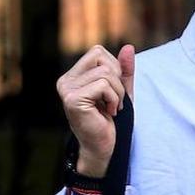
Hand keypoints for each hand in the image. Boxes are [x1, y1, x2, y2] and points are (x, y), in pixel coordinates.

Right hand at [56, 44, 135, 175]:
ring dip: (118, 92)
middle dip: (117, 79)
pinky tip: (109, 112)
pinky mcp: (73, 99)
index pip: (98, 52)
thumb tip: (129, 47)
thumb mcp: (122, 90)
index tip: (114, 91)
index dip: (114, 68)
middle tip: (114, 100)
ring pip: (105, 73)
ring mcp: (66, 90)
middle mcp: (65, 81)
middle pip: (101, 57)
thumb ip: (124, 70)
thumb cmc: (111, 121)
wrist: (103, 148)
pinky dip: (114, 99)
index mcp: (73, 76)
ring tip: (112, 107)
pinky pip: (104, 85)